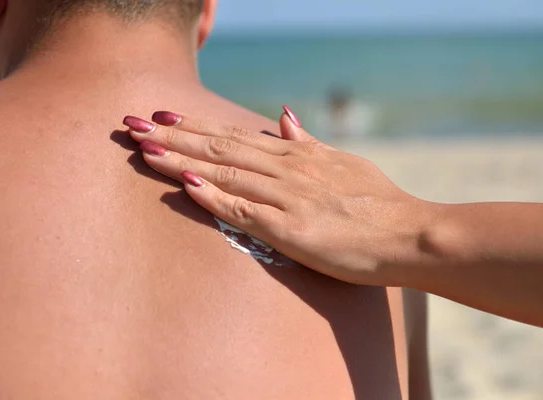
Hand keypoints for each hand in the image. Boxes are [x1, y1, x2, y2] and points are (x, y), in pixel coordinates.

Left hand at [122, 107, 438, 285]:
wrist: (408, 234)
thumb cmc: (379, 202)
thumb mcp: (343, 161)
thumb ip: (308, 141)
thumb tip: (284, 116)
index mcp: (298, 156)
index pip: (235, 136)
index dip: (195, 125)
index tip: (163, 116)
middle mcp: (288, 171)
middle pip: (221, 148)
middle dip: (174, 136)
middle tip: (133, 124)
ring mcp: (288, 198)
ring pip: (227, 174)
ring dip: (183, 161)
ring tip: (144, 149)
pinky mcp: (293, 230)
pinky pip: (246, 212)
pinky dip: (215, 197)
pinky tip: (186, 187)